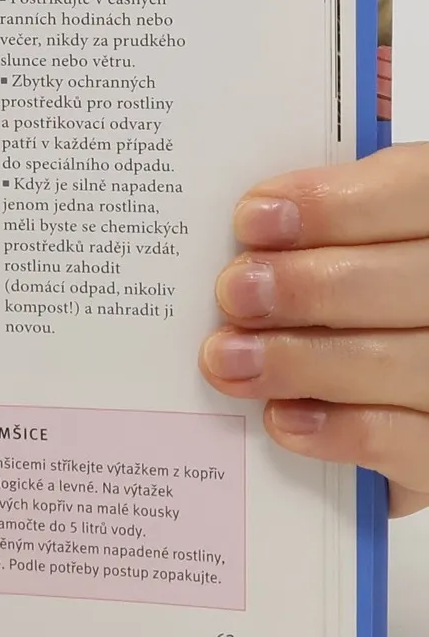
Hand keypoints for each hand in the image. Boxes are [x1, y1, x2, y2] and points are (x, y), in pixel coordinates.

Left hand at [202, 144, 428, 513]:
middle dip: (306, 288)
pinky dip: (336, 429)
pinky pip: (403, 440)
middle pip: (406, 283)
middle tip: (233, 293)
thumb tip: (248, 226)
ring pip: (396, 361)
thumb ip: (326, 224)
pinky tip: (281, 417)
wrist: (402, 359)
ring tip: (226, 359)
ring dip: (298, 361)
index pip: (412, 195)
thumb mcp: (360, 233)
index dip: (333, 207)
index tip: (252, 219)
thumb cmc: (368, 284)